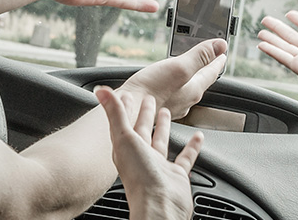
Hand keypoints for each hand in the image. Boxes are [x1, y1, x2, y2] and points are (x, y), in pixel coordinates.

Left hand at [95, 87, 199, 219]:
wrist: (160, 207)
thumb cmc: (140, 178)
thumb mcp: (125, 138)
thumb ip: (115, 113)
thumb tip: (100, 90)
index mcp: (126, 148)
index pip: (125, 122)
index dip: (125, 107)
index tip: (127, 93)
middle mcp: (141, 157)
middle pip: (143, 131)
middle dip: (146, 115)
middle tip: (150, 99)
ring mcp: (158, 167)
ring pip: (161, 142)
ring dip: (165, 128)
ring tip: (169, 113)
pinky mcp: (175, 175)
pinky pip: (184, 157)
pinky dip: (191, 146)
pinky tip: (197, 136)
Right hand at [120, 39, 226, 118]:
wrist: (125, 111)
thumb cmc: (149, 91)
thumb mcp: (179, 68)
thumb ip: (200, 56)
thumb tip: (221, 46)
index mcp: (193, 90)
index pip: (211, 72)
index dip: (217, 60)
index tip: (223, 52)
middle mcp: (185, 101)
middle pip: (200, 81)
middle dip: (205, 69)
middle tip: (209, 59)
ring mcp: (172, 106)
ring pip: (186, 88)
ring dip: (190, 76)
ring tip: (189, 67)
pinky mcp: (158, 106)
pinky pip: (173, 92)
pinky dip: (174, 83)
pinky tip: (167, 81)